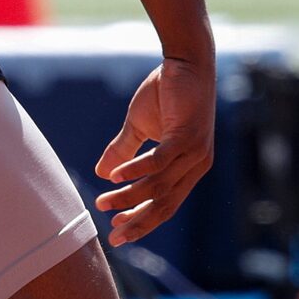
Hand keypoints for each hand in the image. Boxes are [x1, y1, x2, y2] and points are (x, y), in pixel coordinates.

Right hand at [94, 58, 214, 245]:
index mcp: (188, 167)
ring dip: (128, 197)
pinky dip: (136, 171)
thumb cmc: (166, 92)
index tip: (117, 232)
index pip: (167, 204)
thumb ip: (124, 151)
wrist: (185, 63)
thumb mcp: (140, 127)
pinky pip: (159, 161)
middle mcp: (196, 165)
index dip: (142, 220)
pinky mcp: (187, 136)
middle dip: (137, 221)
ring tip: (103, 202)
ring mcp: (194, 152)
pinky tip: (116, 178)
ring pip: (158, 186)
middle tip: (113, 235)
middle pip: (165, 204)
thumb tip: (103, 173)